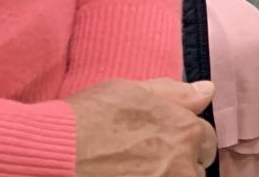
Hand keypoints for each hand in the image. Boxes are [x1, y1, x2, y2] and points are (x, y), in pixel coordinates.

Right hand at [68, 78, 217, 176]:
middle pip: (193, 170)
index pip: (205, 140)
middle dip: (179, 165)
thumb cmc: (88, 118)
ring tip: (134, 172)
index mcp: (185, 131)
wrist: (52, 154)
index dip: (186, 140)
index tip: (168, 144)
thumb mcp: (133, 91)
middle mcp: (181, 164)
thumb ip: (174, 94)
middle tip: (149, 163)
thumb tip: (206, 92)